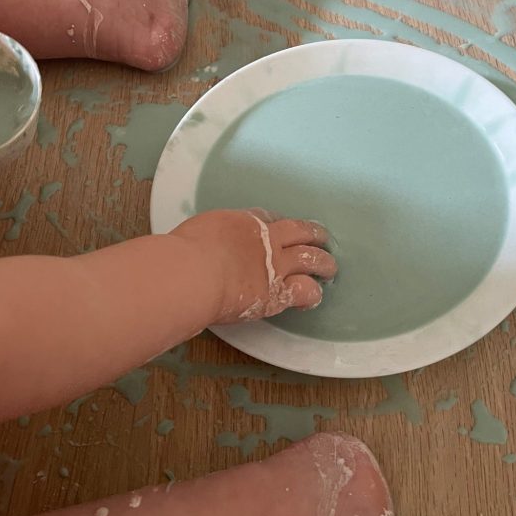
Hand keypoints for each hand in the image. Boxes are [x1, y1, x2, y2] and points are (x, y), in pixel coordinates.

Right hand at [170, 209, 336, 324]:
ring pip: (311, 258)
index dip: (279, 223)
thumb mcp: (196, 233)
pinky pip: (305, 290)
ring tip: (330, 267)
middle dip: (313, 234)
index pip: (268, 218)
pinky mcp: (278, 291)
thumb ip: (207, 239)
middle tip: (321, 238)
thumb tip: (199, 247)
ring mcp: (276, 265)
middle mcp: (266, 240)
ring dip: (323, 262)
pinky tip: (314, 297)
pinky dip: (312, 293)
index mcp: (244, 222)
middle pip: (299, 231)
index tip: (281, 227)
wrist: (194, 273)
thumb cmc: (185, 254)